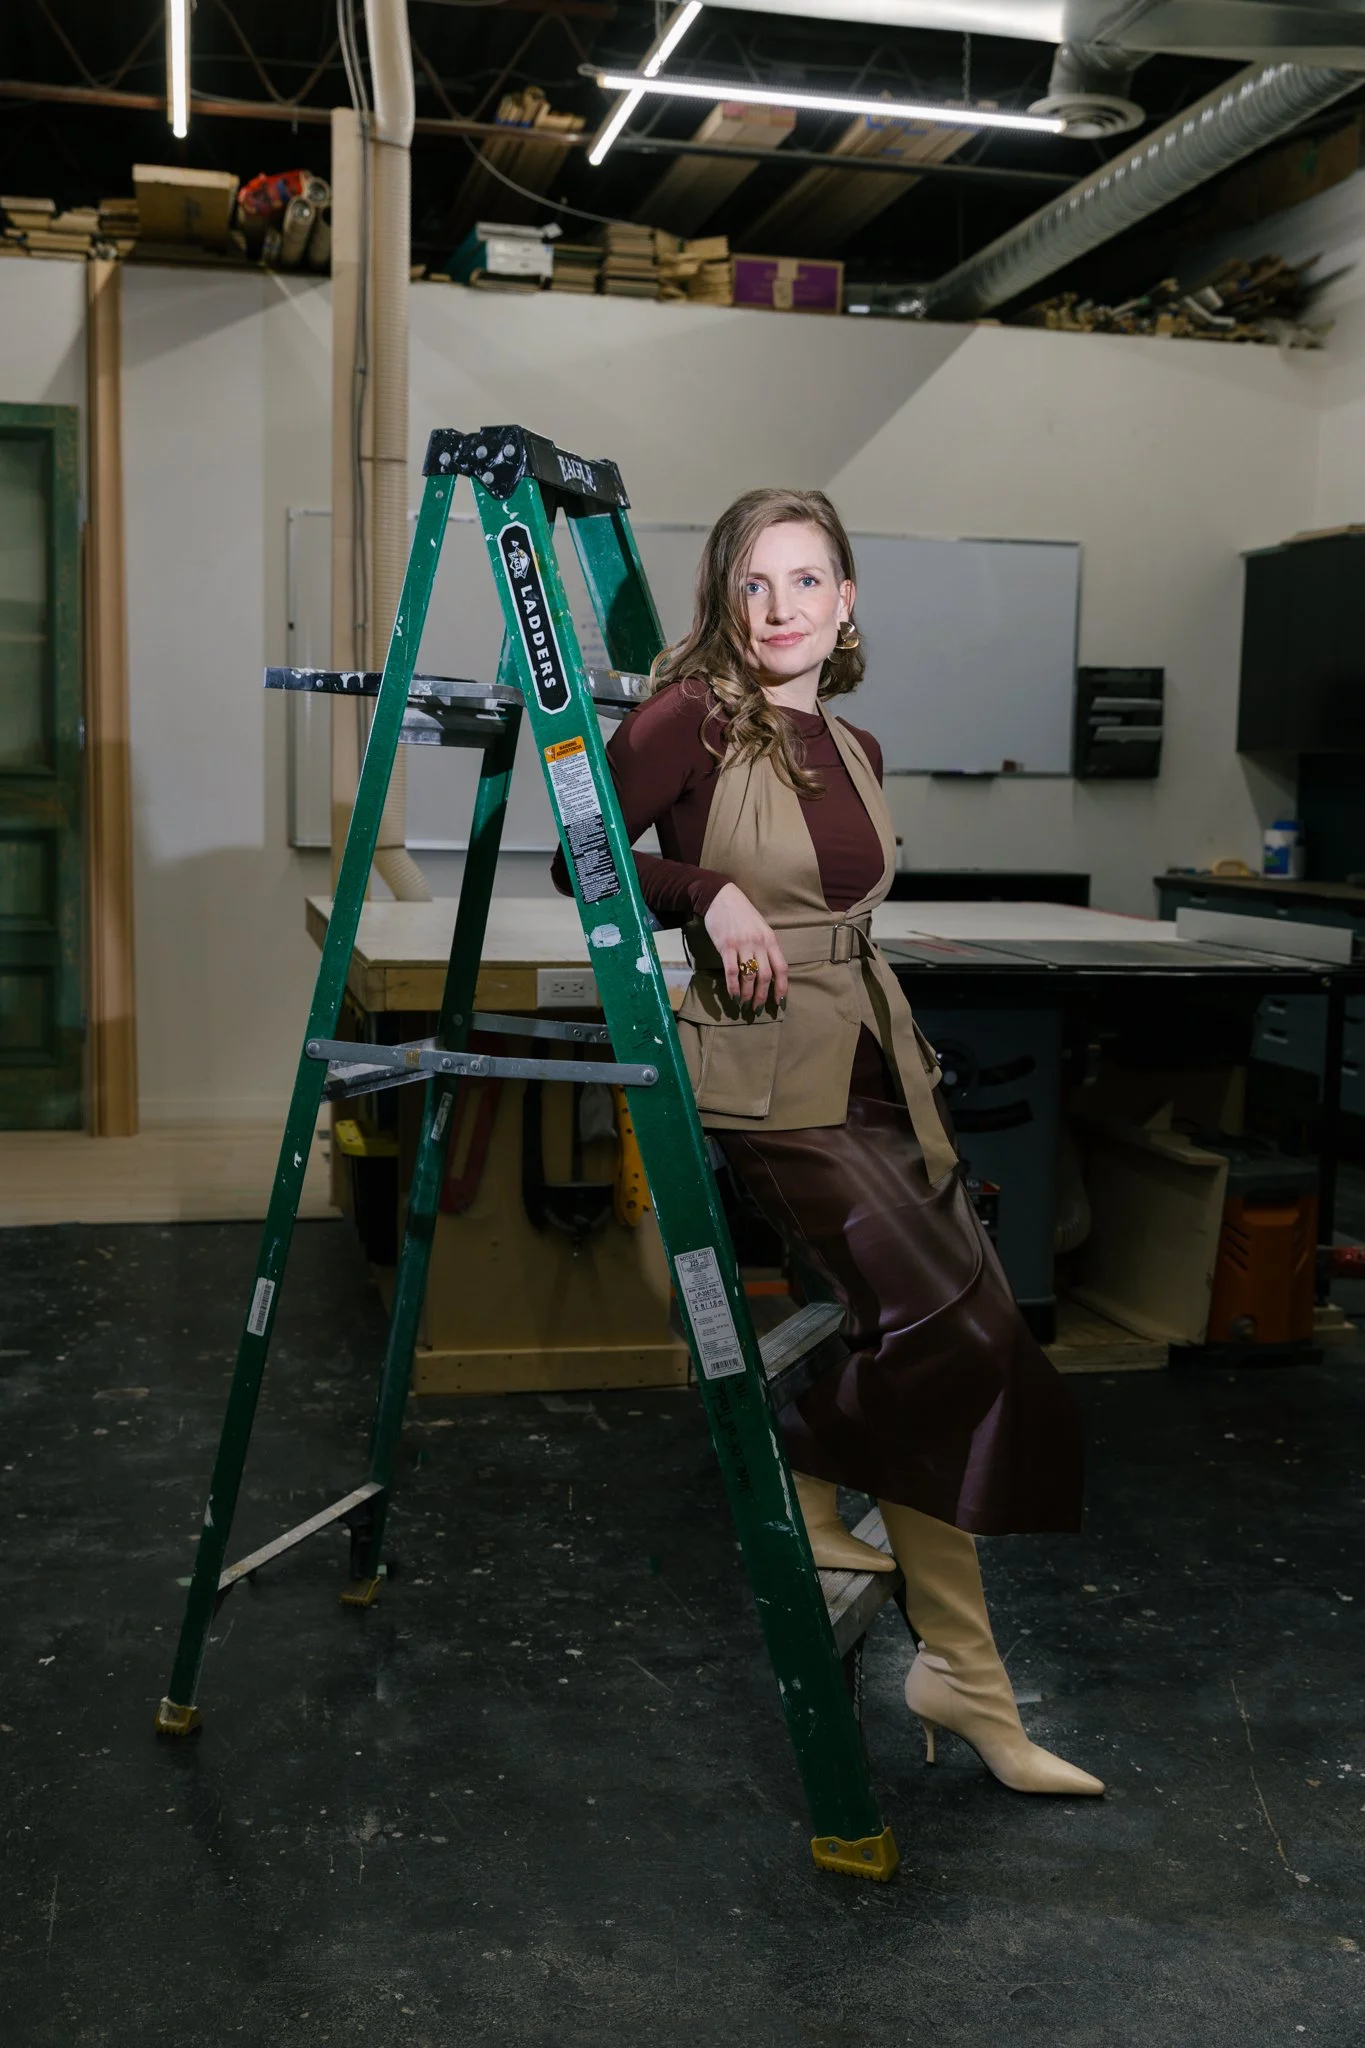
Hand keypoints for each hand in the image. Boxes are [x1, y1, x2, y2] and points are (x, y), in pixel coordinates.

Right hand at [703, 883, 788, 1009]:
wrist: (721, 897)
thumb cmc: (742, 913)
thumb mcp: (760, 927)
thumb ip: (765, 947)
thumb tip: (768, 971)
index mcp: (770, 939)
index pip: (781, 968)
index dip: (782, 987)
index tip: (779, 1001)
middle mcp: (759, 943)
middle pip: (765, 976)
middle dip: (762, 996)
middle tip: (757, 1008)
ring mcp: (742, 945)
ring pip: (748, 976)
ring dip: (746, 994)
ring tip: (744, 1004)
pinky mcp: (726, 946)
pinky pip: (731, 971)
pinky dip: (733, 986)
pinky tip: (733, 995)